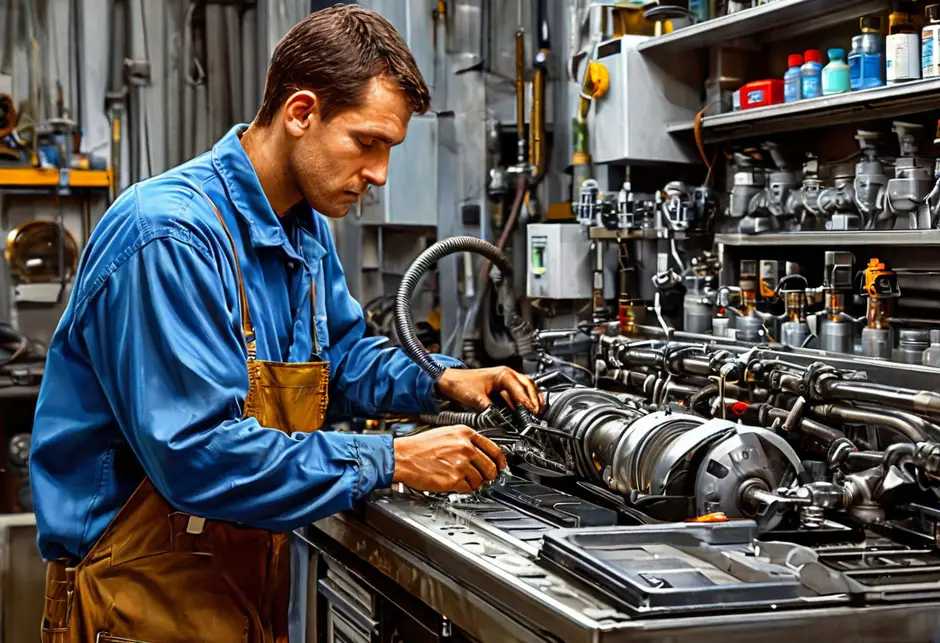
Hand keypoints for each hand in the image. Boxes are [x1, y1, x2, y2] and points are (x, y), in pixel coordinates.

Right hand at [392, 425, 506, 492]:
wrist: (403, 456)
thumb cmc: (419, 447)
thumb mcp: (446, 434)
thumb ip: (465, 441)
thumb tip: (480, 453)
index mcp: (464, 434)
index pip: (494, 449)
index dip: (500, 461)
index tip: (501, 466)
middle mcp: (465, 447)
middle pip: (491, 467)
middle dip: (489, 475)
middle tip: (484, 478)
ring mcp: (461, 463)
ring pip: (481, 480)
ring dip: (475, 483)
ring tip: (463, 480)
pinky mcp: (454, 479)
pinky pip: (468, 488)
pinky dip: (464, 489)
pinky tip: (455, 483)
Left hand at [436, 366, 541, 413]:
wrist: (450, 380)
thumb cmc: (461, 384)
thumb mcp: (476, 399)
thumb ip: (490, 409)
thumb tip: (501, 419)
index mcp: (503, 374)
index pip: (520, 388)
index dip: (527, 401)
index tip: (531, 412)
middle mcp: (507, 374)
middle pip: (529, 386)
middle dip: (535, 400)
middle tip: (537, 413)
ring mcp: (507, 379)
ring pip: (527, 387)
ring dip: (533, 399)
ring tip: (538, 411)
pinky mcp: (504, 386)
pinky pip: (520, 391)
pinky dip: (526, 399)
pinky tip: (528, 407)